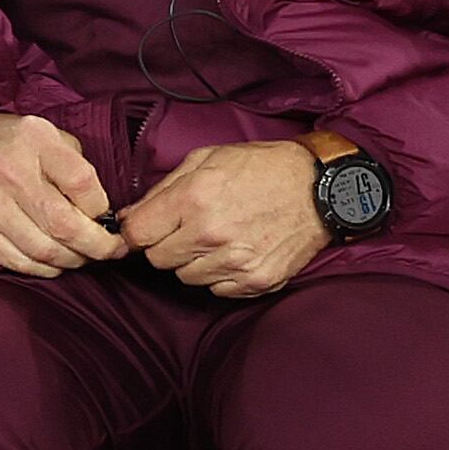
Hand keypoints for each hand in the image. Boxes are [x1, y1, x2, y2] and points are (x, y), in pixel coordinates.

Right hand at [0, 109, 119, 276]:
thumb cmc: (12, 146)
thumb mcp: (49, 136)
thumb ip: (77, 167)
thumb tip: (103, 212)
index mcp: (35, 141)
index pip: (82, 183)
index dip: (102, 207)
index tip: (107, 215)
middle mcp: (10, 173)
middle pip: (65, 225)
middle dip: (98, 246)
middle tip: (110, 249)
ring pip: (45, 251)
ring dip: (73, 260)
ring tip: (82, 254)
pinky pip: (20, 262)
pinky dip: (45, 268)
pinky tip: (54, 260)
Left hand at [125, 139, 332, 299]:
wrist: (321, 189)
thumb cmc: (261, 168)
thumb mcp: (205, 160)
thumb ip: (161, 190)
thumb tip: (127, 218)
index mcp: (193, 199)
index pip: (137, 234)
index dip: (135, 232)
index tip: (143, 229)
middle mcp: (211, 234)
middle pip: (158, 260)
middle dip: (165, 245)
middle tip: (187, 229)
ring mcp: (235, 261)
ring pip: (186, 277)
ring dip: (193, 261)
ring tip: (216, 238)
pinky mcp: (257, 280)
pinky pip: (217, 290)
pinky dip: (220, 275)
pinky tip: (235, 252)